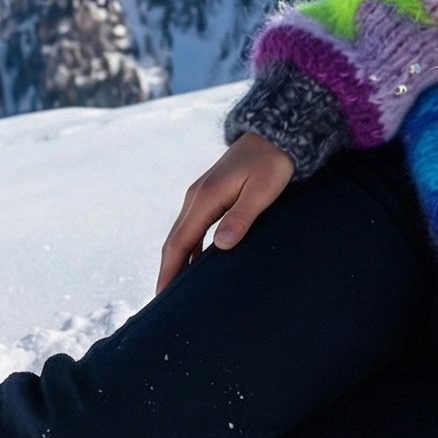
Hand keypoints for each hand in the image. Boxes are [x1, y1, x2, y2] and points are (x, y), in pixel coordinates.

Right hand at [157, 133, 295, 293]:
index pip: (179, 242)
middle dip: (168, 271)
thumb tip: (220, 246)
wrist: (275, 135)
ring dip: (178, 261)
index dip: (169, 270)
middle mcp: (196, 197)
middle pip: (175, 241)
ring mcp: (201, 195)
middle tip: (163, 303)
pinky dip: (190, 248)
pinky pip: (194, 227)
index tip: (161, 296)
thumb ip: (241, 217)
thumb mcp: (262, 191)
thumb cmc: (272, 163)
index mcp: (205, 198)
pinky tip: (197, 264)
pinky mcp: (211, 195)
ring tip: (178, 290)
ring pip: (183, 234)